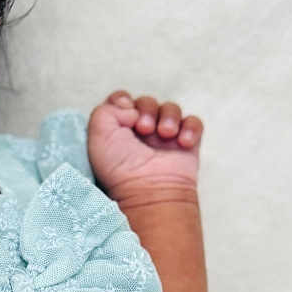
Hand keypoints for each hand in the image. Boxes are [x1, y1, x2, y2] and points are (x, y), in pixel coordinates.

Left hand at [88, 90, 202, 202]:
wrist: (147, 191)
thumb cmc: (119, 168)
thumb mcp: (98, 134)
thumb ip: (106, 109)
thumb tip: (131, 107)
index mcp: (117, 131)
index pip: (122, 101)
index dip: (124, 100)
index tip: (126, 112)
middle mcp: (139, 134)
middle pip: (147, 102)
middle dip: (147, 109)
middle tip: (144, 128)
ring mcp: (164, 139)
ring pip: (171, 108)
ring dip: (169, 117)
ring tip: (165, 134)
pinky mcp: (186, 145)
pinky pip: (194, 122)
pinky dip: (190, 128)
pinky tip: (182, 143)